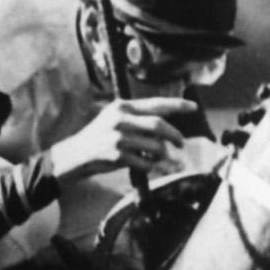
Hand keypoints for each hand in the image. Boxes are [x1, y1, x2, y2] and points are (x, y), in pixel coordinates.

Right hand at [46, 96, 197, 180]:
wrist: (75, 155)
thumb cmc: (99, 138)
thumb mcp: (114, 119)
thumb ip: (137, 118)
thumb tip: (166, 125)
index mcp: (122, 106)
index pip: (155, 103)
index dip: (177, 106)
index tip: (194, 107)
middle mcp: (120, 119)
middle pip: (158, 125)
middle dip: (174, 135)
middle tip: (181, 143)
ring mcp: (118, 137)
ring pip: (155, 145)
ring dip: (162, 154)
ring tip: (161, 157)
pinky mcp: (117, 155)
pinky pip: (145, 162)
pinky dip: (151, 166)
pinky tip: (147, 165)